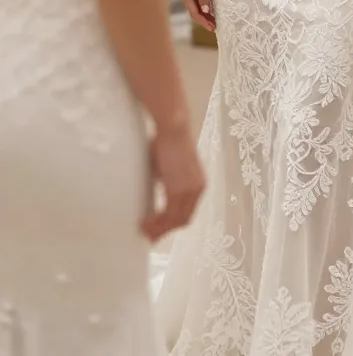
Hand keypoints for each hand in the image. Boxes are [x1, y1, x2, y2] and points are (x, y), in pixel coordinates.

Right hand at [141, 125, 205, 242]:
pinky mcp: (178, 190)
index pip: (187, 212)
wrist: (173, 128)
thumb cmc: (167, 141)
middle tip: (148, 236)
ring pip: (175, 221)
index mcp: (197, 184)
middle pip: (182, 221)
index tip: (158, 229)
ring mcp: (190, 191)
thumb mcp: (167, 167)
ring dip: (158, 229)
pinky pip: (168, 215)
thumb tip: (155, 190)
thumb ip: (165, 181)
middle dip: (164, 231)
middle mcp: (197, 190)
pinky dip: (156, 223)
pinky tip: (144, 223)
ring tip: (143, 230)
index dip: (172, 223)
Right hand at [181, 0, 214, 32]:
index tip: (212, 28)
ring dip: (205, 15)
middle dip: (204, 20)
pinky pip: (200, 1)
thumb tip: (206, 12)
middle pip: (196, 12)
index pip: (195, 13)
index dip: (203, 21)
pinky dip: (206, 7)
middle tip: (215, 27)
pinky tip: (212, 10)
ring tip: (214, 21)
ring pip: (198, 7)